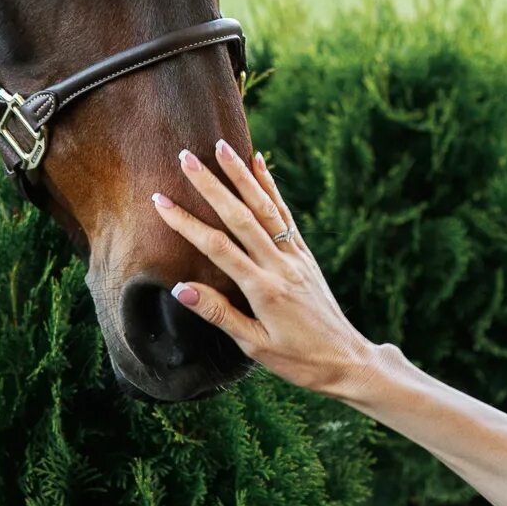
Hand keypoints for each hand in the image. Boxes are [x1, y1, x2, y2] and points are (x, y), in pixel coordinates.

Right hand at [151, 141, 381, 399]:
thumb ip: (219, 314)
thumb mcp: (255, 346)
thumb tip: (180, 288)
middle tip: (186, 157)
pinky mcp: (305, 253)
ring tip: (221, 146)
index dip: (187, 223)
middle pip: (241, 217)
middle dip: (212, 185)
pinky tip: (259, 162)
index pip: (218, 248)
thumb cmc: (297, 359)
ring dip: (242, 175)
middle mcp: (280, 265)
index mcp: (263, 289)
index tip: (160, 201)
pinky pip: (285, 214)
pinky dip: (271, 186)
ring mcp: (295, 255)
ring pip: (265, 207)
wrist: (346, 359)